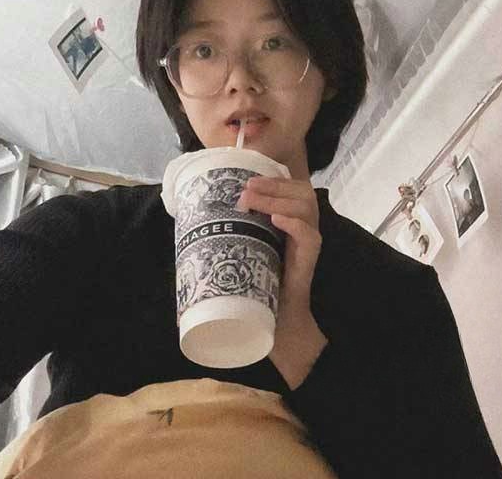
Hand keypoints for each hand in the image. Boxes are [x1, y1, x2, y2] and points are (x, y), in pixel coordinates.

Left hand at [236, 176, 327, 387]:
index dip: (273, 179)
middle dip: (273, 185)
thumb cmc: (260, 287)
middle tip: (247, 189)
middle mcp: (302, 228)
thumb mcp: (244, 255)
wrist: (278, 322)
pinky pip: (310, 235)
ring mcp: (308, 243)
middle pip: (300, 191)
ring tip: (253, 201)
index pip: (291, 189)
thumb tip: (192, 230)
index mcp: (290, 223)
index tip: (248, 179)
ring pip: (305, 206)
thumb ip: (233, 238)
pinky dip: (294, 223)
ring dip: (278, 198)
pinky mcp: (310, 259)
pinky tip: (276, 219)